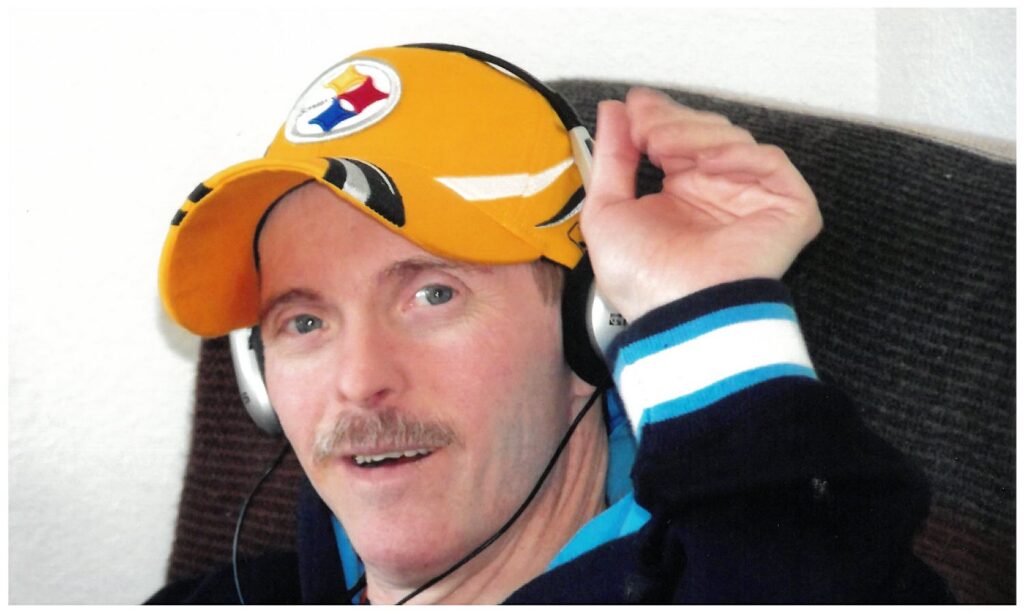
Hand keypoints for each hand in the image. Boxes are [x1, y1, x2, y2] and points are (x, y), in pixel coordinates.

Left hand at [582, 87, 821, 321]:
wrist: (678, 312)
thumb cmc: (642, 279)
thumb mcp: (606, 212)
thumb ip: (611, 158)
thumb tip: (613, 111)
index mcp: (681, 196)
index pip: (680, 139)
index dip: (659, 116)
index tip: (634, 105)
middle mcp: (717, 194)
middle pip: (706, 133)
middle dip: (672, 120)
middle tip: (646, 127)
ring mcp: (752, 199)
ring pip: (734, 140)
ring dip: (695, 134)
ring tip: (660, 146)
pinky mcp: (788, 208)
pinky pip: (771, 162)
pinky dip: (738, 154)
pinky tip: (706, 162)